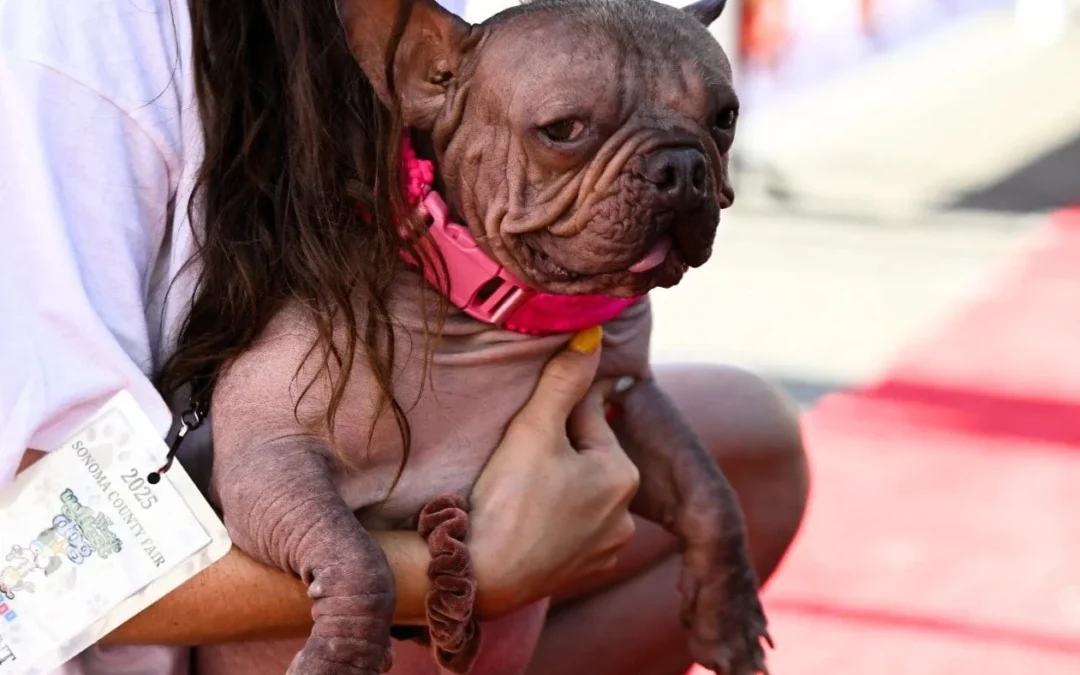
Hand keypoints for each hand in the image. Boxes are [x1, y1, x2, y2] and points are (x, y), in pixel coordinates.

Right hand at [467, 326, 640, 618]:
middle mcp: (625, 514)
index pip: (588, 416)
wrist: (478, 576)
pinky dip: (553, 518)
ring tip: (517, 488)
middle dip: (557, 448)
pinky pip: (571, 527)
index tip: (525, 422)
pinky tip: (526, 518)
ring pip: (578, 492)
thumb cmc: (506, 500)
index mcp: (622, 474)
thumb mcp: (534, 429)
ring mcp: (605, 547)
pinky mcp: (583, 571)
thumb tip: (594, 333)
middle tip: (515, 459)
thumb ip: (564, 380)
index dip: (551, 411)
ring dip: (556, 482)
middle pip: (586, 456)